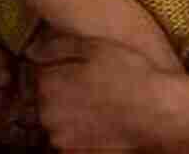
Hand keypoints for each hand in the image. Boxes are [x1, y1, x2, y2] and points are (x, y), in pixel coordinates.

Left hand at [26, 30, 175, 150]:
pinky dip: (83, 133)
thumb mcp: (95, 47)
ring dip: (72, 115)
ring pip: (60, 123)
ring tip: (101, 105)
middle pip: (47, 102)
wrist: (156, 113)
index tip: (81, 69)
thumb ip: (58, 47)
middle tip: (94, 87)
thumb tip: (31, 50)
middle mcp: (49, 115)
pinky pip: (72, 141)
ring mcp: (62, 139)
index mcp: (49, 85)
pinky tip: (103, 123)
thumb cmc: (129, 75)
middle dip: (64, 94)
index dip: (61, 70)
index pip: (40, 76)